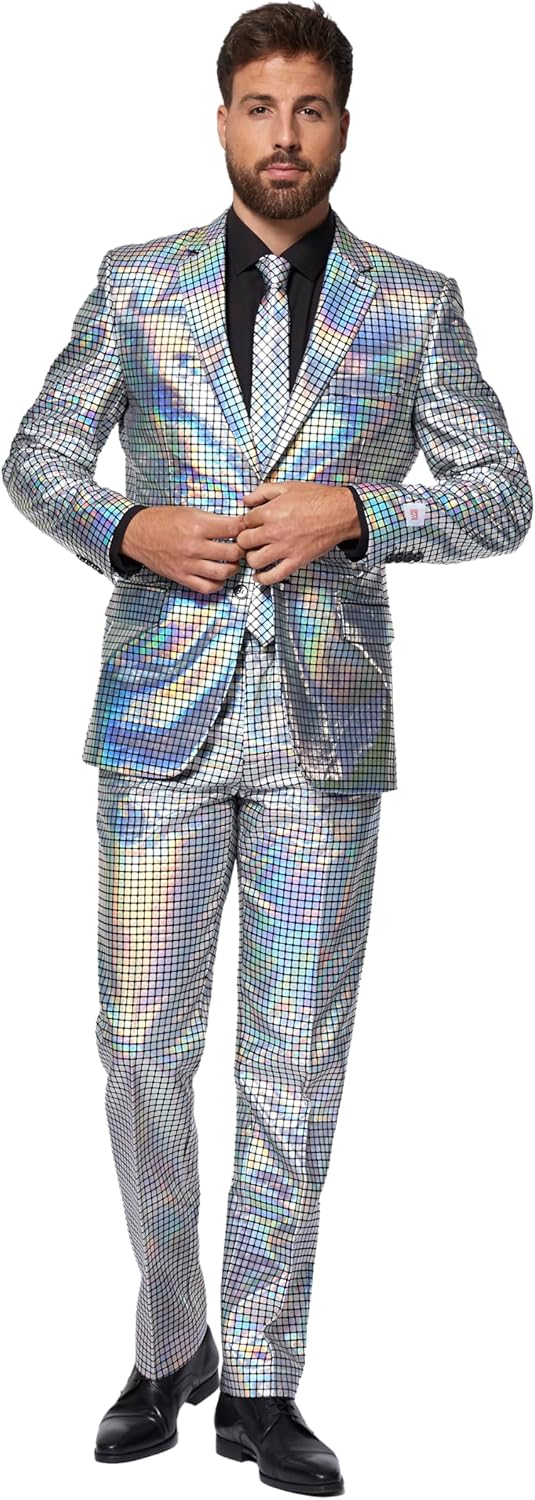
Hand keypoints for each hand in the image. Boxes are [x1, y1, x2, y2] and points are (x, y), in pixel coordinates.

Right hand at [121, 504, 249, 591]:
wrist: (138, 533)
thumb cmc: (162, 520)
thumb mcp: (189, 511)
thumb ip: (213, 520)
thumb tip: (236, 524)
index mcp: (198, 526)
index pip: (233, 528)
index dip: (245, 528)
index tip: (247, 528)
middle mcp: (194, 546)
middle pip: (233, 553)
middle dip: (242, 550)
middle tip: (242, 547)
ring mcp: (188, 564)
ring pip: (223, 572)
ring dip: (233, 568)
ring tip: (233, 562)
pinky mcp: (181, 577)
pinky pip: (207, 587)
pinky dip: (218, 584)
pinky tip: (219, 576)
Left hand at [235, 481, 360, 582]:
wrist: (340, 512)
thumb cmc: (317, 498)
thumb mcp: (287, 487)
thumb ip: (263, 492)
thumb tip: (246, 500)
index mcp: (270, 512)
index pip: (244, 522)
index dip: (245, 523)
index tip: (250, 525)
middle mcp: (274, 531)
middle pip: (244, 542)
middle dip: (245, 541)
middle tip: (251, 540)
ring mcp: (285, 548)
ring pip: (254, 560)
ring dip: (252, 559)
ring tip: (257, 555)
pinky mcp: (296, 561)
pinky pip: (274, 576)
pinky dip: (263, 578)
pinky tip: (260, 575)